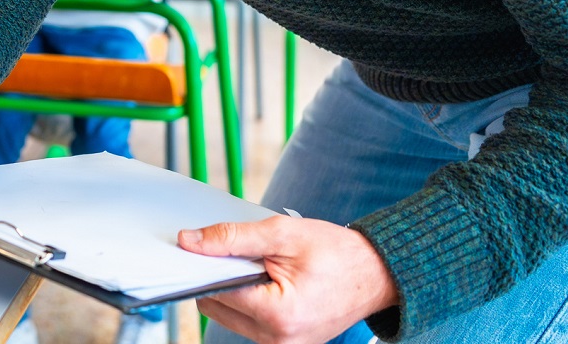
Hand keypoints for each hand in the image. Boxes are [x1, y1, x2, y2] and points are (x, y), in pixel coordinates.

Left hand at [179, 215, 397, 343]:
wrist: (377, 275)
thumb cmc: (337, 254)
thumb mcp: (282, 234)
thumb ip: (232, 238)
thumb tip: (190, 241)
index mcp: (277, 315)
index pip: (215, 290)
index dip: (205, 264)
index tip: (200, 245)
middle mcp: (277, 340)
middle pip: (216, 306)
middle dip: (220, 277)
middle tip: (246, 254)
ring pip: (228, 315)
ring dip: (235, 289)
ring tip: (264, 267)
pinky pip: (248, 321)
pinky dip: (248, 299)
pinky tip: (268, 280)